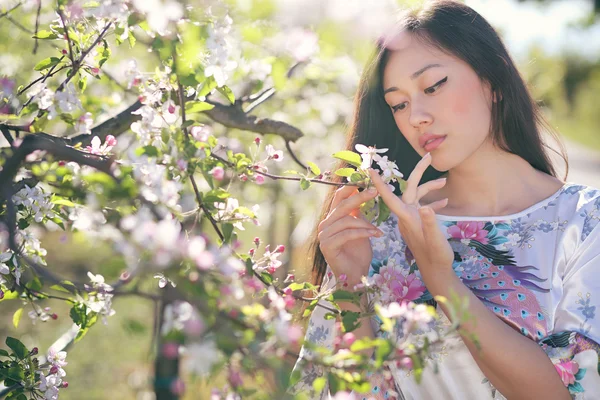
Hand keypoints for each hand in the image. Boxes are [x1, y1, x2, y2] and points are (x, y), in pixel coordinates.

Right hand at [318, 185, 381, 288]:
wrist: (356, 276)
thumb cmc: (359, 254)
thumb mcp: (361, 229)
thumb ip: (359, 214)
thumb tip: (365, 193)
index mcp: (332, 219)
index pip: (339, 198)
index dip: (350, 188)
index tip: (365, 180)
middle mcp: (325, 225)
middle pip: (342, 205)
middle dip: (359, 197)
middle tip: (375, 191)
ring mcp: (324, 235)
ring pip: (346, 220)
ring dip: (365, 224)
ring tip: (377, 230)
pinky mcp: (327, 246)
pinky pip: (347, 234)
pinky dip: (363, 233)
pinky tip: (375, 235)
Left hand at [368, 152, 453, 278]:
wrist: (436, 272)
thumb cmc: (436, 257)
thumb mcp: (436, 240)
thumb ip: (431, 223)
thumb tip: (425, 207)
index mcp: (406, 217)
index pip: (389, 196)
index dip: (380, 183)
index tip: (370, 169)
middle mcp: (407, 216)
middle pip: (409, 188)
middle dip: (418, 172)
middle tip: (429, 156)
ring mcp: (412, 219)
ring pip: (418, 196)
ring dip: (430, 188)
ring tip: (445, 183)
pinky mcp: (418, 223)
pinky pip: (423, 207)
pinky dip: (433, 202)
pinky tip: (445, 200)